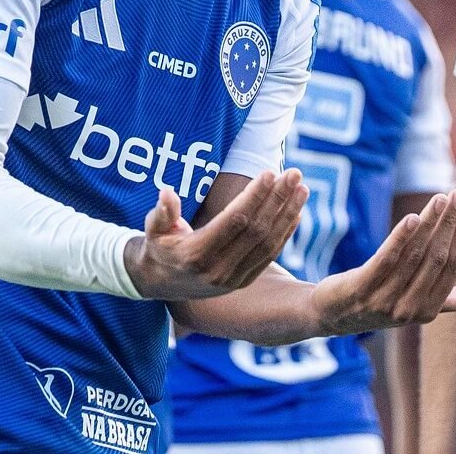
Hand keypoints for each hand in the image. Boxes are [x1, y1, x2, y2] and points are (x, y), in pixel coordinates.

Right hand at [124, 171, 307, 301]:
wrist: (160, 284)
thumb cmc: (158, 246)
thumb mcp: (153, 229)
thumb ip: (162, 212)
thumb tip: (167, 192)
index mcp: (196, 254)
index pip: (234, 220)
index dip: (255, 196)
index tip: (270, 173)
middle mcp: (218, 269)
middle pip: (257, 230)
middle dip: (278, 198)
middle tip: (294, 173)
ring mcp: (233, 279)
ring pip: (268, 243)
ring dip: (288, 213)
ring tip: (302, 188)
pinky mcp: (244, 281)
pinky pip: (270, 255)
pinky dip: (285, 233)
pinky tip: (296, 211)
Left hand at [310, 190, 455, 335]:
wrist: (330, 315)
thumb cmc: (382, 303)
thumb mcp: (418, 304)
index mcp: (428, 311)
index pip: (453, 267)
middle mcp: (408, 308)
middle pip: (436, 258)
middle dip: (449, 223)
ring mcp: (383, 300)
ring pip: (413, 255)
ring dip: (429, 223)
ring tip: (440, 198)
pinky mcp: (360, 288)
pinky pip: (385, 260)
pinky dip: (400, 238)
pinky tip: (411, 217)